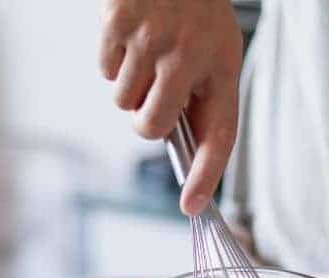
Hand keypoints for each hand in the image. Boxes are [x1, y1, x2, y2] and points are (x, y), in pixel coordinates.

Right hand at [99, 0, 242, 214]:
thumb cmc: (195, 10)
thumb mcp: (215, 48)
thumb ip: (200, 95)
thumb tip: (174, 142)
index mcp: (223, 66)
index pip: (219, 134)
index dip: (207, 175)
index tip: (192, 206)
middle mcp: (189, 55)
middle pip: (150, 128)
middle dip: (145, 120)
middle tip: (154, 92)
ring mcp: (151, 39)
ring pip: (122, 102)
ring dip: (129, 85)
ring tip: (147, 49)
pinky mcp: (118, 24)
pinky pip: (105, 72)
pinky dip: (113, 61)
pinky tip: (131, 34)